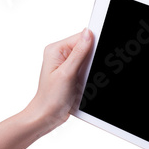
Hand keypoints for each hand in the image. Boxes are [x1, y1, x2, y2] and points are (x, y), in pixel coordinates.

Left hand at [0, 29, 92, 148]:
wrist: (46, 115)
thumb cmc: (51, 97)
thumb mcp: (67, 73)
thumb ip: (79, 53)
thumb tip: (88, 34)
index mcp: (56, 50)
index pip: (81, 37)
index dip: (94, 43)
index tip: (101, 53)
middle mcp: (61, 55)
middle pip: (86, 48)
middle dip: (93, 60)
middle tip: (86, 74)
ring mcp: (67, 64)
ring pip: (89, 60)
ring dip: (91, 70)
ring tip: (82, 81)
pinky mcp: (73, 73)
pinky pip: (87, 69)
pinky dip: (90, 76)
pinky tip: (84, 84)